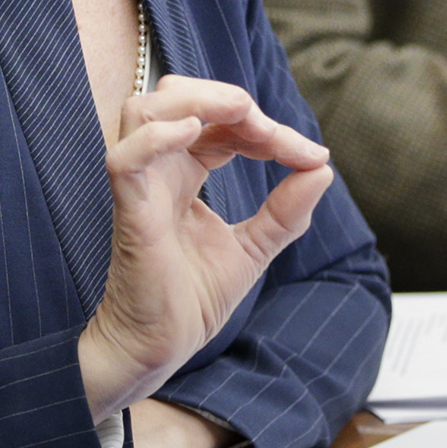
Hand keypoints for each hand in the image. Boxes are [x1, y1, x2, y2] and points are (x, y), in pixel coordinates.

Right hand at [77, 75, 331, 421]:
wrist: (159, 351)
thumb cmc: (191, 301)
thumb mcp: (253, 249)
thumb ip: (285, 212)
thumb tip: (321, 170)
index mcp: (185, 175)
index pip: (224, 126)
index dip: (268, 129)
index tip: (312, 156)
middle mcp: (159, 172)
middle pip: (177, 96)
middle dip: (228, 99)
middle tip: (271, 130)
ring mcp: (141, 188)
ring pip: (143, 110)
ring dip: (195, 99)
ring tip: (239, 112)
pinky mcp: (130, 214)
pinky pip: (125, 159)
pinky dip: (155, 136)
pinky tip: (192, 133)